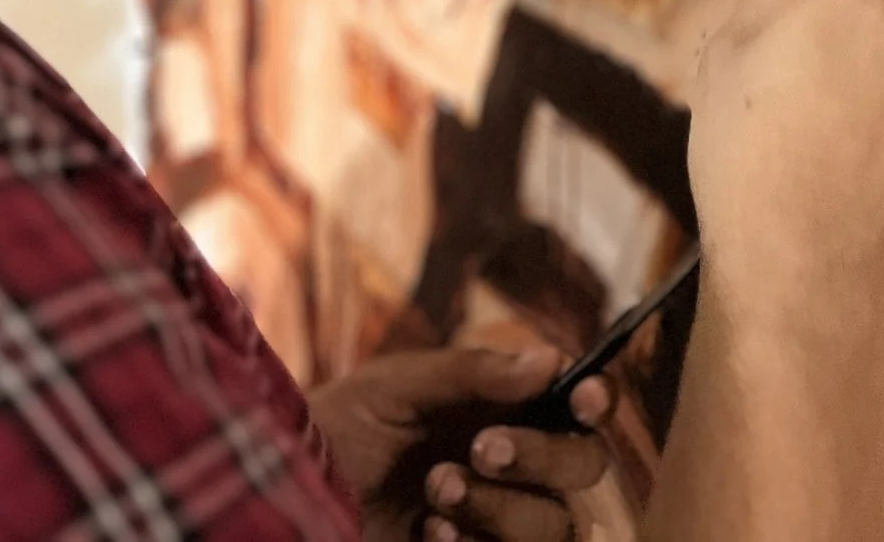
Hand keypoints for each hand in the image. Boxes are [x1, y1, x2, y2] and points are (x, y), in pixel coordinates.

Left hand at [309, 344, 612, 540]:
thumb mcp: (395, 387)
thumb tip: (552, 359)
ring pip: (559, 524)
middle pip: (585, 465)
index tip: (583, 400)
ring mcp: (500, 518)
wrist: (285, 494)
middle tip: (480, 449)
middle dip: (542, 456)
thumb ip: (473, 372)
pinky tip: (429, 533)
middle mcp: (517, 463)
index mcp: (507, 406)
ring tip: (437, 493)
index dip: (598, 398)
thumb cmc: (339, 428)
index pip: (582, 402)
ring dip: (504, 507)